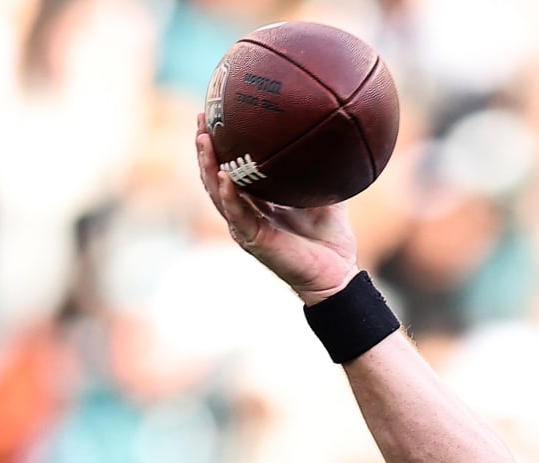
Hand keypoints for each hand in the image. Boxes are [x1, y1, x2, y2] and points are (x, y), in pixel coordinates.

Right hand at [194, 113, 358, 303]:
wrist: (338, 273)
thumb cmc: (330, 238)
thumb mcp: (326, 194)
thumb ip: (323, 169)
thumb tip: (335, 136)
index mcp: (257, 199)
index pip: (230, 165)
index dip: (221, 142)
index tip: (216, 113)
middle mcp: (245, 210)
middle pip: (214, 174)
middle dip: (204, 146)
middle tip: (200, 118)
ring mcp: (245, 225)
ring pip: (216, 192)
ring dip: (207, 165)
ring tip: (203, 140)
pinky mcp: (252, 240)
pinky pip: (236, 215)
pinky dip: (229, 195)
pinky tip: (225, 176)